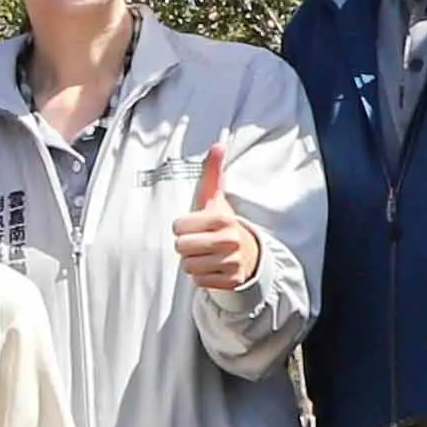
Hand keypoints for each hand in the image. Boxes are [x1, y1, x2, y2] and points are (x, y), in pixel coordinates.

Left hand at [168, 139, 256, 295]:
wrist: (248, 253)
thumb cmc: (223, 223)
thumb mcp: (216, 198)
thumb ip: (212, 172)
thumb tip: (217, 145)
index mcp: (222, 219)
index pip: (178, 227)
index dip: (183, 227)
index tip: (196, 225)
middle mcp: (229, 240)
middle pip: (181, 247)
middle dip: (186, 245)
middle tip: (200, 241)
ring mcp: (231, 262)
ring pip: (187, 266)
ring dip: (193, 261)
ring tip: (207, 254)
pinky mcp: (231, 281)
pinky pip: (198, 281)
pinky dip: (202, 276)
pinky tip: (214, 267)